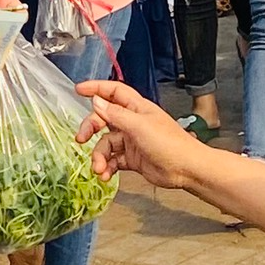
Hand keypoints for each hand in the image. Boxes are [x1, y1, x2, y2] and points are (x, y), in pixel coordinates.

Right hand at [75, 78, 211, 189]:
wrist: (186, 169)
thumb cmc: (169, 144)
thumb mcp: (139, 126)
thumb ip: (116, 114)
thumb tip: (96, 102)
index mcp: (136, 108)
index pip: (113, 92)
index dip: (96, 88)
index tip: (79, 90)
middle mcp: (132, 122)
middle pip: (103, 119)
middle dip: (90, 128)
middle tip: (80, 138)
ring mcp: (132, 141)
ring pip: (106, 144)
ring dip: (99, 156)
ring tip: (99, 168)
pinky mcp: (132, 159)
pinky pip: (113, 160)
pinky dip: (107, 167)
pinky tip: (106, 176)